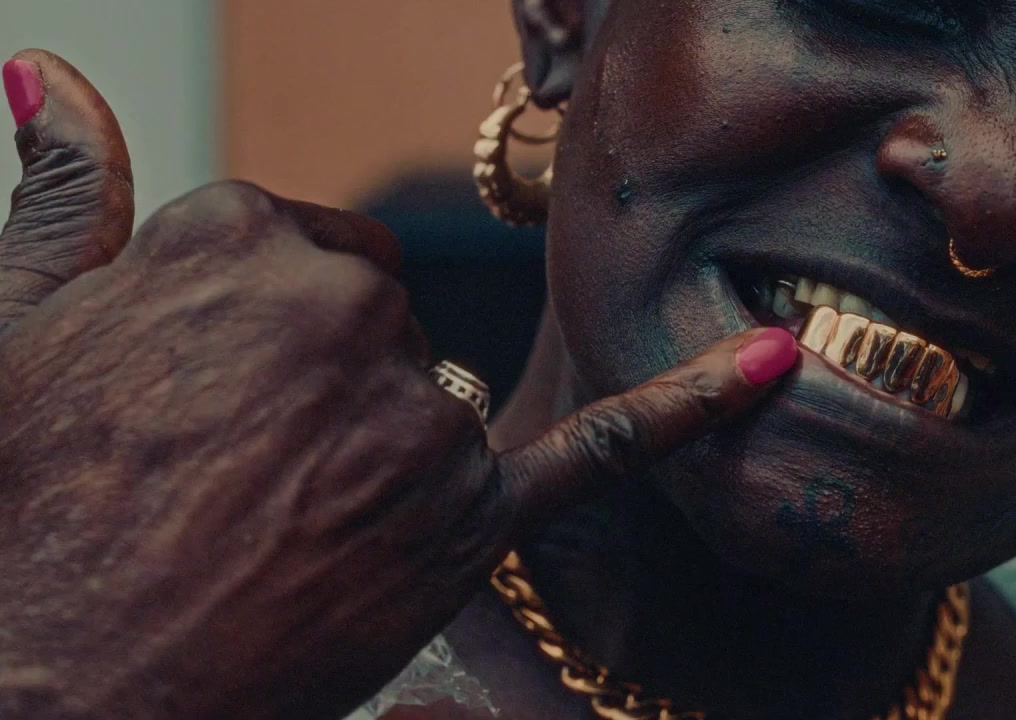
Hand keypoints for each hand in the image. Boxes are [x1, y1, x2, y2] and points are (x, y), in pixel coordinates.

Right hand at [0, 51, 797, 719]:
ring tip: (274, 516)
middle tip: (233, 464)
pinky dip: (690, 407)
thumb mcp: (17, 331)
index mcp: (243, 242)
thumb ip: (62, 193)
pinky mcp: (471, 522)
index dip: (255, 325)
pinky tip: (767, 365)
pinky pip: (601, 451)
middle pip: (375, 315)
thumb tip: (51, 73)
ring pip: (429, 395)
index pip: (302, 244)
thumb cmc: (25, 514)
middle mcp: (346, 314)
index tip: (210, 387)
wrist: (58, 689)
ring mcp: (418, 422)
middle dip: (320, 377)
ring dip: (373, 446)